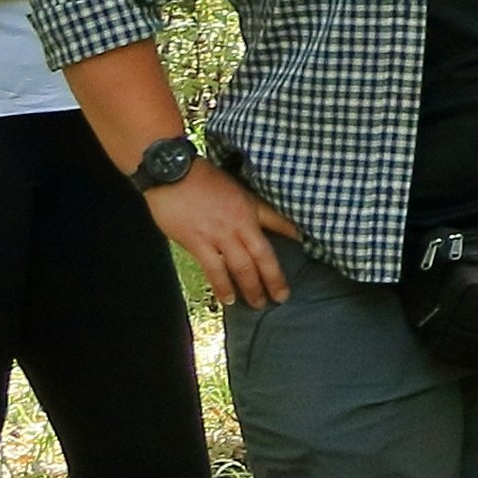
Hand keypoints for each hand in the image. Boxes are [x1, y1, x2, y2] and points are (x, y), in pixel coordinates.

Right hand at [153, 160, 305, 311]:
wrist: (171, 173)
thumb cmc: (204, 177)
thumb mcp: (237, 187)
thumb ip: (253, 205)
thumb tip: (268, 219)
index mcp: (250, 208)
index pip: (279, 224)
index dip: (292, 237)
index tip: (306, 249)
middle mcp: (239, 224)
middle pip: (262, 256)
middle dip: (274, 279)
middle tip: (282, 297)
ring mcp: (218, 235)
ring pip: (241, 266)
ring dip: (251, 287)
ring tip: (258, 304)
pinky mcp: (197, 243)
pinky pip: (213, 269)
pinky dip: (222, 285)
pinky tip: (228, 299)